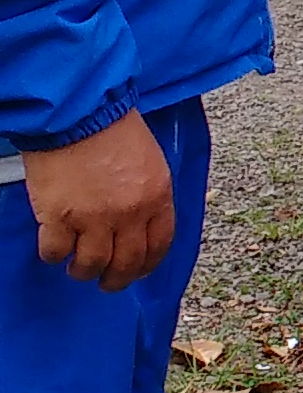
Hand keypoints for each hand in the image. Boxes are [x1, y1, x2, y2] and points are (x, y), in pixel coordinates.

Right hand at [23, 115, 175, 288]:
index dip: (147, 264)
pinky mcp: (59, 218)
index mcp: (156, 196)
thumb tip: (139, 220)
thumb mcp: (147, 158)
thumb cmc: (111, 124)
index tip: (137, 271)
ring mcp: (93, 219)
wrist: (76, 110)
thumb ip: (147, 192)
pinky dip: (53, 254)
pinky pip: (56, 252)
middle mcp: (129, 214)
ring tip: (76, 267)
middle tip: (106, 281)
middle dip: (116, 279)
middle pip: (127, 263)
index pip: (159, 245)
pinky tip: (53, 247)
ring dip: (84, 270)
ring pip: (92, 264)